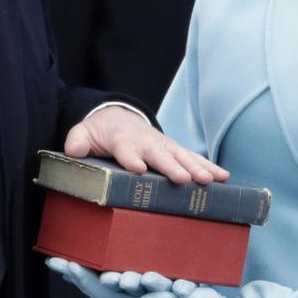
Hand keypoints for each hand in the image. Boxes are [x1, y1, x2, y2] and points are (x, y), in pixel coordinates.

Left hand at [63, 105, 227, 183]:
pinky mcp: (174, 150)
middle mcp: (146, 141)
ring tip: (209, 181)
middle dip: (171, 166)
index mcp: (122, 139)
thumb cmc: (100, 132)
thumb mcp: (83, 133)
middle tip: (183, 179)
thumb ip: (78, 141)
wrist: (118, 117)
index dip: (131, 158)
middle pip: (159, 154)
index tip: (138, 168)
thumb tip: (73, 150)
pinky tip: (223, 177)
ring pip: (181, 156)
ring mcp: (163, 145)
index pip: (126, 148)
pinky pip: (193, 157)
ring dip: (196, 168)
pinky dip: (208, 166)